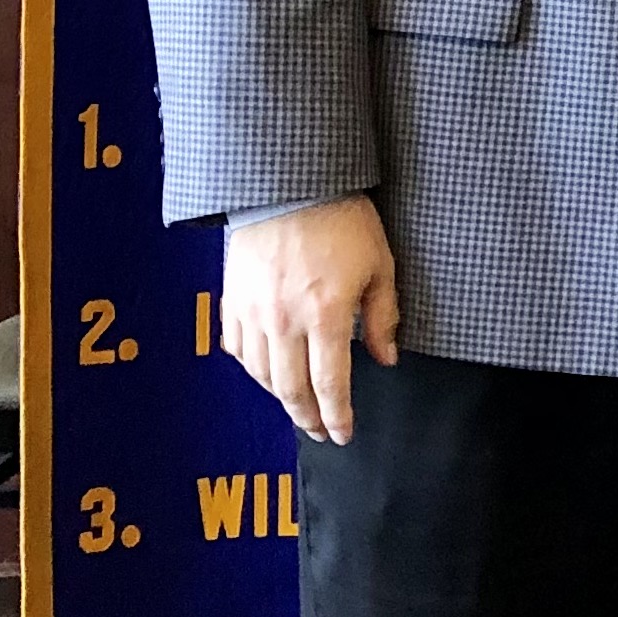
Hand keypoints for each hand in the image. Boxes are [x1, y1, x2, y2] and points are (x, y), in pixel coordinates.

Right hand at [222, 196, 398, 443]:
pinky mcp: (232, 299)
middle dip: (309, 419)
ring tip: (299, 406)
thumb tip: (386, 359)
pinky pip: (237, 349)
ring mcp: (253, 311)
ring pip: (261, 375)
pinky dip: (253, 368)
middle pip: (291, 390)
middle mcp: (284, 321)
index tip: (343, 434)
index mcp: (325, 315)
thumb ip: (382, 317)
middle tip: (322, 432)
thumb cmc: (343, 218)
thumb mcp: (379, 265)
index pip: (330, 385)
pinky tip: (268, 372)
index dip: (338, 416)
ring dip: (281, 398)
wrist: (290, 182)